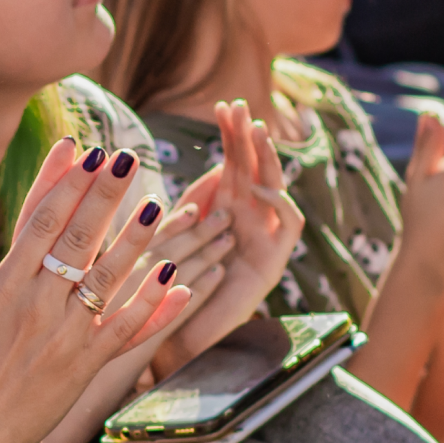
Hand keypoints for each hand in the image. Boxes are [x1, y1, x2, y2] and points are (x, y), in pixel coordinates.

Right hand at [0, 140, 191, 442]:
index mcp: (3, 288)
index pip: (39, 220)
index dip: (63, 181)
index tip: (82, 151)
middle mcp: (39, 306)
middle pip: (79, 237)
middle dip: (104, 193)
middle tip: (126, 157)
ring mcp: (67, 337)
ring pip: (109, 277)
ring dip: (136, 239)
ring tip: (158, 205)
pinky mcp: (86, 366)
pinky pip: (127, 330)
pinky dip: (152, 305)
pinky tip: (175, 278)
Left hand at [147, 101, 305, 371]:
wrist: (180, 338)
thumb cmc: (167, 291)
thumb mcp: (166, 239)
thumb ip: (169, 207)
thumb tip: (155, 167)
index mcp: (224, 212)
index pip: (231, 163)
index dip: (230, 135)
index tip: (222, 105)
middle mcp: (247, 221)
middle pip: (253, 169)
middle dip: (248, 136)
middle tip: (243, 105)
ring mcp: (264, 238)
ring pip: (275, 186)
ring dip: (268, 157)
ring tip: (257, 130)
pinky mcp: (275, 260)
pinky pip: (288, 222)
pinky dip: (278, 200)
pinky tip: (259, 186)